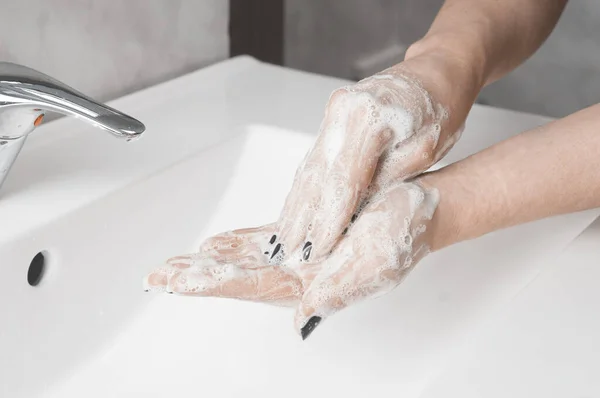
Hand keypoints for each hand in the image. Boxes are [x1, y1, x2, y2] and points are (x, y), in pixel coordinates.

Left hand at [144, 181, 439, 339]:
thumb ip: (339, 289)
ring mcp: (303, 259)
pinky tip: (220, 245)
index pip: (249, 286)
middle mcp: (303, 276)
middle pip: (238, 279)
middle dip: (197, 277)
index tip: (174, 281)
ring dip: (211, 264)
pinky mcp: (308, 239)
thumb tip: (301, 316)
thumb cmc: (405, 230)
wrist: (420, 207)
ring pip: (246, 263)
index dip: (209, 283)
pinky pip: (265, 244)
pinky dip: (239, 245)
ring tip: (179, 264)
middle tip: (159, 276)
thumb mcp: (377, 259)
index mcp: (315, 284)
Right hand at [271, 53, 468, 264]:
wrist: (436, 70)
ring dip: (297, 204)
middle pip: (318, 175)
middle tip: (291, 252)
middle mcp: (342, 112)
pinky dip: (304, 187)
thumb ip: (390, 177)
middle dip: (304, 217)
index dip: (330, 219)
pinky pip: (315, 159)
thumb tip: (357, 209)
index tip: (319, 250)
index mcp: (368, 117)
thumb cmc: (440, 107)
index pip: (344, 180)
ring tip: (284, 237)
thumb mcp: (427, 147)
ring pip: (311, 167)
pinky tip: (295, 208)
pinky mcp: (332, 121)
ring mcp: (333, 114)